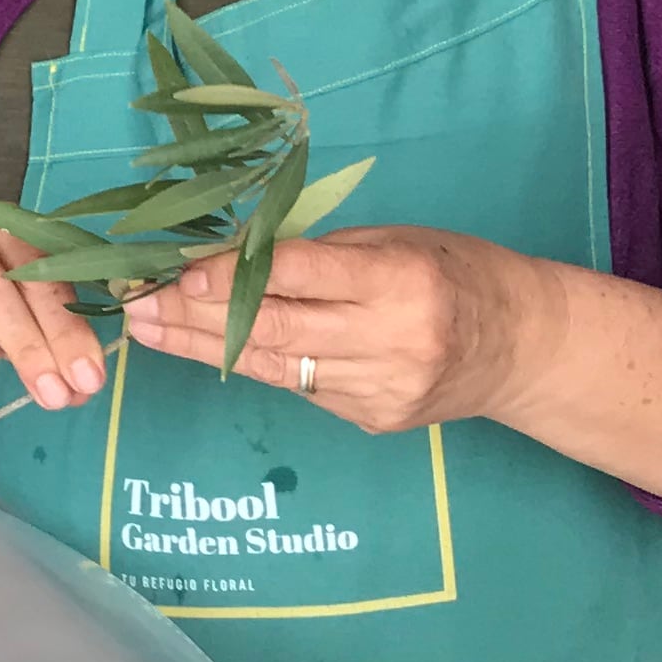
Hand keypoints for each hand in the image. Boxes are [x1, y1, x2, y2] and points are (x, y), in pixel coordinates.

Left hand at [121, 226, 540, 433]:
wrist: (525, 348)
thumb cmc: (457, 272)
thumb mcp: (398, 241)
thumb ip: (321, 254)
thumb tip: (229, 256)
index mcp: (403, 282)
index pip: (304, 278)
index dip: (236, 276)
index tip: (178, 272)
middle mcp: (393, 341)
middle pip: (276, 330)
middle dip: (197, 317)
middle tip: (136, 303)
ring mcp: (381, 389)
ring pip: (276, 367)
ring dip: (203, 348)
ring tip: (148, 328)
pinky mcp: (373, 420)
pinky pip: (300, 388)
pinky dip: (253, 364)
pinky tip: (205, 348)